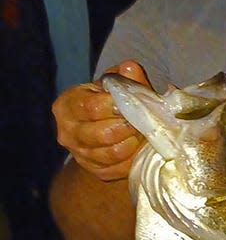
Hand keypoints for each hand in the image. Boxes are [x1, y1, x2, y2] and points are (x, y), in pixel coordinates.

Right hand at [52, 60, 150, 181]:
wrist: (102, 129)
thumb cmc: (108, 101)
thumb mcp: (114, 85)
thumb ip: (124, 77)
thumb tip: (131, 69)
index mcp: (67, 105)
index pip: (92, 108)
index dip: (117, 107)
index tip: (133, 104)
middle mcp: (67, 132)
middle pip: (102, 134)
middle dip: (128, 127)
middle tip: (143, 121)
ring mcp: (79, 154)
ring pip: (112, 153)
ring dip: (134, 144)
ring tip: (144, 133)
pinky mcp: (95, 170)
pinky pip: (119, 168)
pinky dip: (134, 159)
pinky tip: (142, 148)